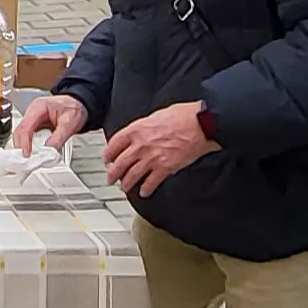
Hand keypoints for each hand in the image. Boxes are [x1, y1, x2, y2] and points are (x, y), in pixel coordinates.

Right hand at [8, 93, 90, 157]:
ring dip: (24, 147)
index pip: (25, 126)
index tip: (26, 154)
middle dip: (21, 147)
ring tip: (30, 159)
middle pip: (19, 131)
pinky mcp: (35, 126)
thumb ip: (59, 137)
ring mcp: (32, 119)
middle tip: (26, 160)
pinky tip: (35, 153)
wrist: (79, 105)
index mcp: (39, 107)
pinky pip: (28, 137)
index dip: (24, 142)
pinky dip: (29, 146)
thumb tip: (49, 150)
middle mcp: (32, 112)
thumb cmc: (74, 108)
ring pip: (21, 135)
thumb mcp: (69, 123)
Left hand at [103, 101, 220, 195]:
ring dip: (126, 184)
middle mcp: (141, 145)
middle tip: (110, 178)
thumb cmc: (183, 115)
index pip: (115, 144)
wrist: (200, 124)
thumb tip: (141, 132)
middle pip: (120, 163)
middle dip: (113, 173)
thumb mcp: (157, 115)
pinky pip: (151, 182)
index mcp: (138, 129)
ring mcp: (152, 158)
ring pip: (132, 175)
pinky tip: (144, 192)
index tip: (107, 159)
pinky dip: (146, 189)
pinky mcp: (165, 168)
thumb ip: (145, 127)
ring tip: (124, 187)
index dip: (108, 154)